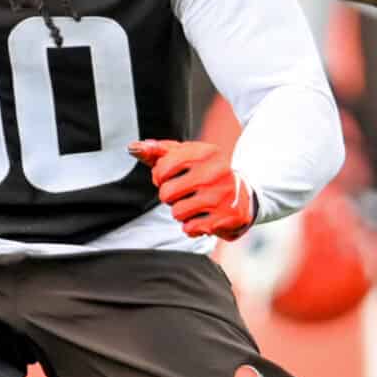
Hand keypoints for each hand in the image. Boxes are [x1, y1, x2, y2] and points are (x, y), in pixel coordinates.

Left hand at [129, 137, 257, 239]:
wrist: (243, 195)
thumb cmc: (206, 173)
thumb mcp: (186, 156)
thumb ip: (158, 152)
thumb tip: (133, 148)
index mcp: (205, 152)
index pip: (163, 167)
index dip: (160, 176)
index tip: (171, 177)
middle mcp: (215, 172)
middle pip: (167, 193)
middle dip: (170, 196)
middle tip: (184, 193)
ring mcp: (221, 196)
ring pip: (177, 213)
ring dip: (181, 212)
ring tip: (194, 205)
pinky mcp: (224, 218)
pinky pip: (189, 228)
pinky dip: (192, 226)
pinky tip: (204, 217)